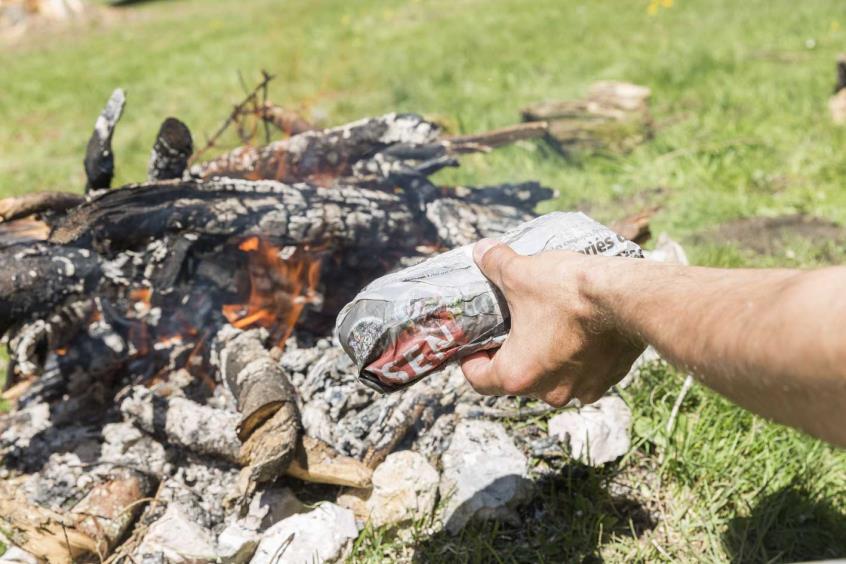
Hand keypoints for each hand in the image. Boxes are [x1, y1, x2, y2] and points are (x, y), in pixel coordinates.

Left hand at [459, 239, 644, 405]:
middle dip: (513, 353)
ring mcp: (581, 390)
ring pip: (553, 378)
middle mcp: (548, 392)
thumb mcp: (521, 272)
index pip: (478, 380)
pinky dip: (579, 357)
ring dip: (548, 357)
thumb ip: (495, 263)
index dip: (470, 360)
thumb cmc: (568, 291)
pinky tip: (580, 331)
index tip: (474, 343)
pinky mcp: (608, 381)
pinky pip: (584, 373)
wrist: (628, 298)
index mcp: (517, 375)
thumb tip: (481, 250)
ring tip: (549, 326)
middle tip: (513, 326)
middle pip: (518, 378)